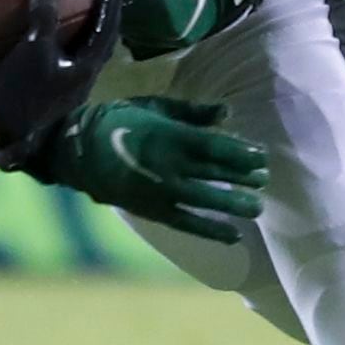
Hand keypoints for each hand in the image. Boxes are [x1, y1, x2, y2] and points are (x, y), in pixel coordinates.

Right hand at [0, 0, 121, 170]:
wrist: (1, 125)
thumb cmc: (22, 87)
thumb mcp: (34, 47)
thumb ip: (44, 16)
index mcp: (89, 66)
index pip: (109, 25)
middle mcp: (88, 77)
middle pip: (106, 38)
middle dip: (106, 11)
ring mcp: (74, 87)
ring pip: (92, 50)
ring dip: (91, 27)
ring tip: (84, 7)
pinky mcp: (59, 91)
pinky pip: (77, 57)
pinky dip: (76, 40)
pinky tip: (63, 35)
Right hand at [36, 97, 268, 244]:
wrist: (79, 151)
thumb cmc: (121, 121)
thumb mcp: (155, 107)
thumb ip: (193, 113)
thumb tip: (227, 113)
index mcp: (169, 137)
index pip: (215, 147)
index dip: (241, 154)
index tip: (261, 156)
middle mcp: (168, 166)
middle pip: (215, 174)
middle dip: (243, 178)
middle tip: (265, 179)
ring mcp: (160, 192)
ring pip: (205, 200)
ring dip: (234, 205)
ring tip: (258, 208)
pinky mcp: (152, 211)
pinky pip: (186, 224)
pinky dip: (210, 231)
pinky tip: (233, 236)